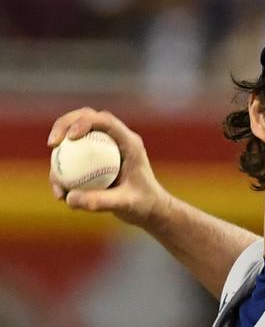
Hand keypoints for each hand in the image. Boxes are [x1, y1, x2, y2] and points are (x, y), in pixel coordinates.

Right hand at [48, 107, 170, 226]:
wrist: (150, 210)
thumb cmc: (144, 205)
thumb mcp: (125, 204)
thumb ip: (99, 201)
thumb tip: (69, 198)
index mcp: (129, 142)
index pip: (106, 121)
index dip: (84, 122)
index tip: (69, 138)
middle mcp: (117, 140)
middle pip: (87, 118)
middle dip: (65, 124)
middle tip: (52, 144)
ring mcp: (106, 147)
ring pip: (77, 136)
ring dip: (60, 151)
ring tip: (54, 180)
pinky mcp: (97, 159)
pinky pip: (75, 159)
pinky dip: (64, 172)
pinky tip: (61, 194)